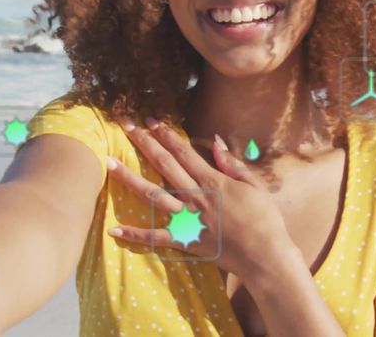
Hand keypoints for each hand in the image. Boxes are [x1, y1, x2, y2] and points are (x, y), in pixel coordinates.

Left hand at [105, 117, 295, 281]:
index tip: (151, 120)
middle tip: (125, 125)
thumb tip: (216, 142)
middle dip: (144, 143)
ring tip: (109, 163)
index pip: (183, 152)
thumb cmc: (265, 219)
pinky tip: (113, 229)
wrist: (264, 254)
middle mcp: (194, 196)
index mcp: (212, 181)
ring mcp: (186, 219)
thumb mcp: (254, 185)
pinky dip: (134, 233)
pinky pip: (154, 237)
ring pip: (152, 194)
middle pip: (164, 164)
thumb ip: (233, 164)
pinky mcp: (184, 241)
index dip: (166, 134)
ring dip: (129, 178)